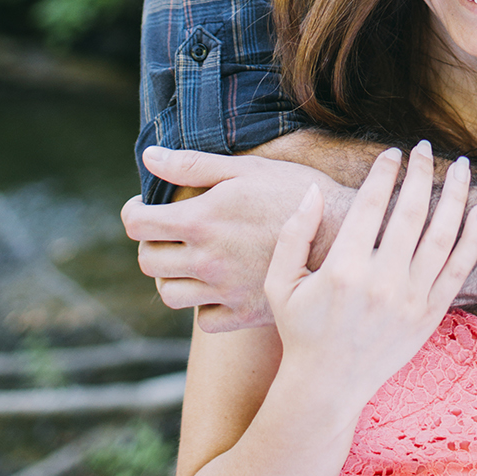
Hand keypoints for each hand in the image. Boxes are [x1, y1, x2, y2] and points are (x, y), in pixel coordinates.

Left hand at [120, 147, 354, 330]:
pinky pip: (203, 319)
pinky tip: (216, 285)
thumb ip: (192, 165)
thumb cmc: (295, 192)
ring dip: (171, 276)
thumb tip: (148, 156)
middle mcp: (206, 260)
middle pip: (148, 261)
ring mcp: (223, 291)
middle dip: (151, 242)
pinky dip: (202, 305)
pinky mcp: (243, 314)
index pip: (138, 224)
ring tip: (189, 259)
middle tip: (169, 232)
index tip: (143, 207)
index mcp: (201, 221)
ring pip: (169, 294)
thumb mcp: (245, 168)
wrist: (343, 234)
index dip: (133, 212)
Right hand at [264, 141, 476, 411]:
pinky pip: (459, 268)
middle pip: (411, 211)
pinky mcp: (430, 314)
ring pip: (442, 234)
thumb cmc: (301, 330)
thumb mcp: (280, 283)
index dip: (385, 172)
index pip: (371, 204)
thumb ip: (294, 233)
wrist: (328, 387)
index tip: (392, 151)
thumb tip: (312, 189)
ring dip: (454, 194)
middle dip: (420, 171)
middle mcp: (381, 282)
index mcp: (343, 269)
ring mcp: (410, 299)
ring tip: (459, 165)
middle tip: (423, 147)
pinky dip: (473, 236)